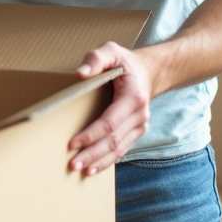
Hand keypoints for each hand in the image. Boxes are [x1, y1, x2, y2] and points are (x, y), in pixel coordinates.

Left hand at [68, 42, 152, 174]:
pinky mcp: (136, 131)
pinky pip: (122, 149)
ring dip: (99, 161)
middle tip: (72, 164)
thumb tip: (80, 74)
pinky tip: (94, 168)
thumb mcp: (111, 51)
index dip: (91, 134)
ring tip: (81, 171)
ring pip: (119, 148)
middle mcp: (139, 114)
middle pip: (113, 140)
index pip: (110, 122)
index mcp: (133, 97)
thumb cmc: (125, 62)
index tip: (73, 143)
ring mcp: (140, 125)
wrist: (149, 71)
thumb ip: (96, 59)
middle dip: (92, 153)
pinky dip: (108, 160)